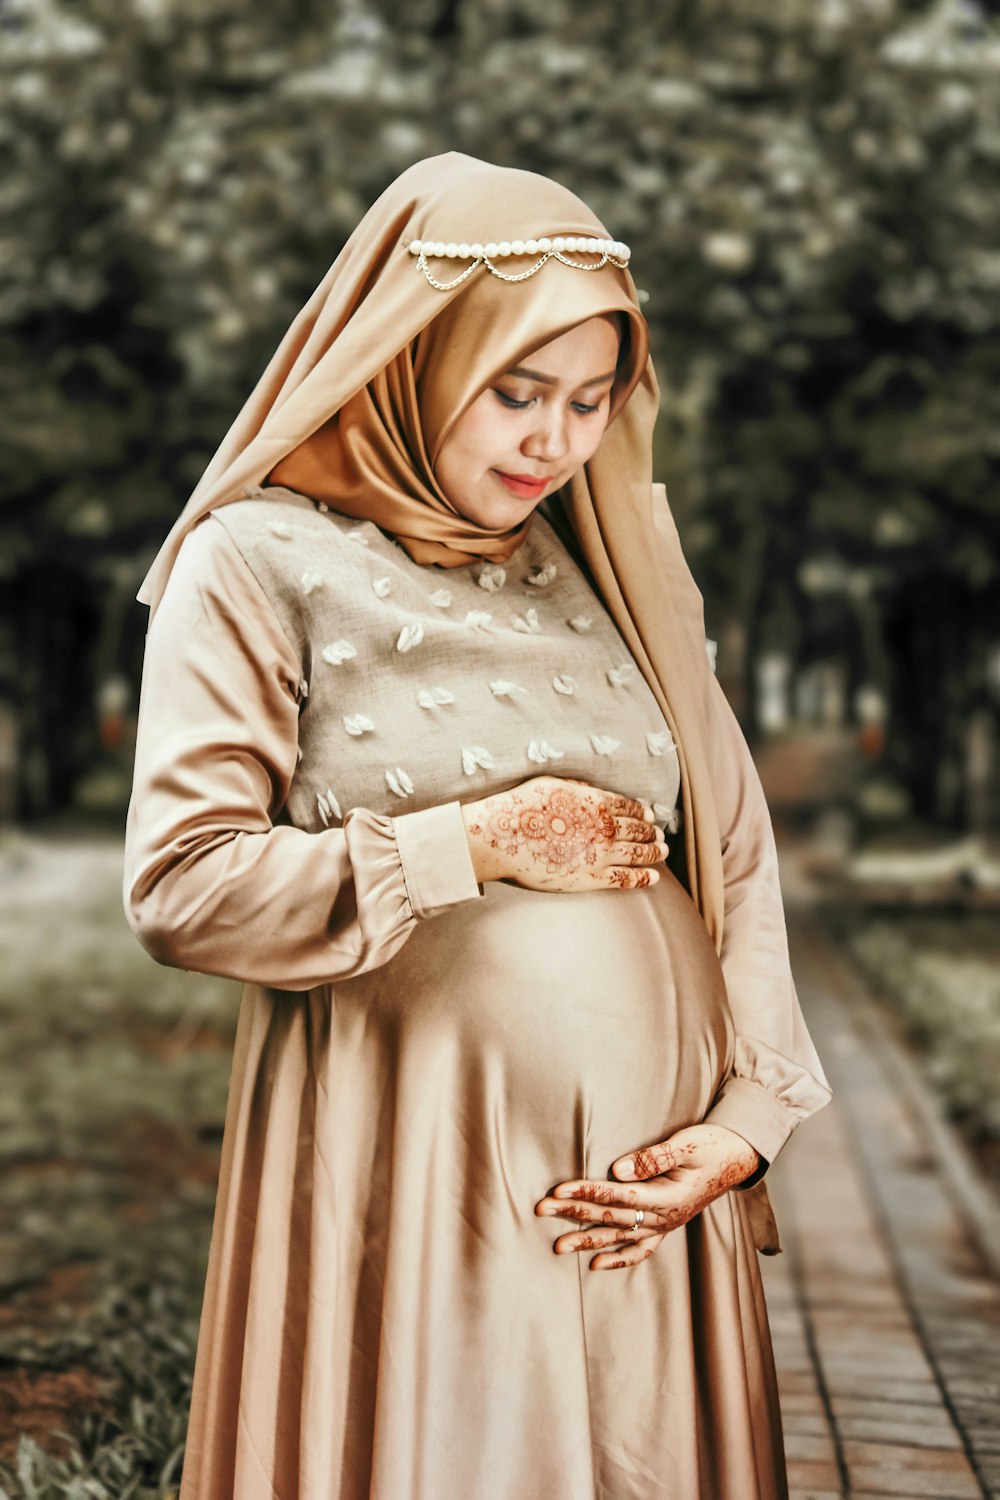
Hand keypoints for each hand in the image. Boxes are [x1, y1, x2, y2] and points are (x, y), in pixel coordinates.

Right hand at [460, 775, 667, 892]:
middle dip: (651, 832)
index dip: (642, 813)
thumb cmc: (521, 806)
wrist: (504, 836)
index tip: (649, 816)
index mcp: (595, 802)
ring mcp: (599, 854)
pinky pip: (623, 879)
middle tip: (660, 835)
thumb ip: (577, 788)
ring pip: (636, 853)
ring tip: (662, 852)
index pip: (628, 808)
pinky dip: (642, 877)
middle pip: (637, 830)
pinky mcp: (589, 878)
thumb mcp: (552, 784)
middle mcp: (603, 828)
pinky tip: (654, 877)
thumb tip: (589, 790)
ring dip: (653, 852)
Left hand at [534, 1123, 761, 1269]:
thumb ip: (654, 1158)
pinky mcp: (667, 1224)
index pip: (617, 1196)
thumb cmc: (712, 1145)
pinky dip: (619, 1259)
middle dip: (574, 1214)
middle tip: (541, 1210)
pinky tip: (596, 1264)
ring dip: (587, 1240)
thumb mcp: (687, 1144)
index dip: (586, 1194)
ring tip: (557, 1246)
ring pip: (620, 1237)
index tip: (558, 1190)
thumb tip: (619, 1170)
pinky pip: (641, 1250)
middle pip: (612, 1218)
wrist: (738, 1157)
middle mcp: (665, 1217)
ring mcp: (666, 1224)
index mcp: (669, 1196)